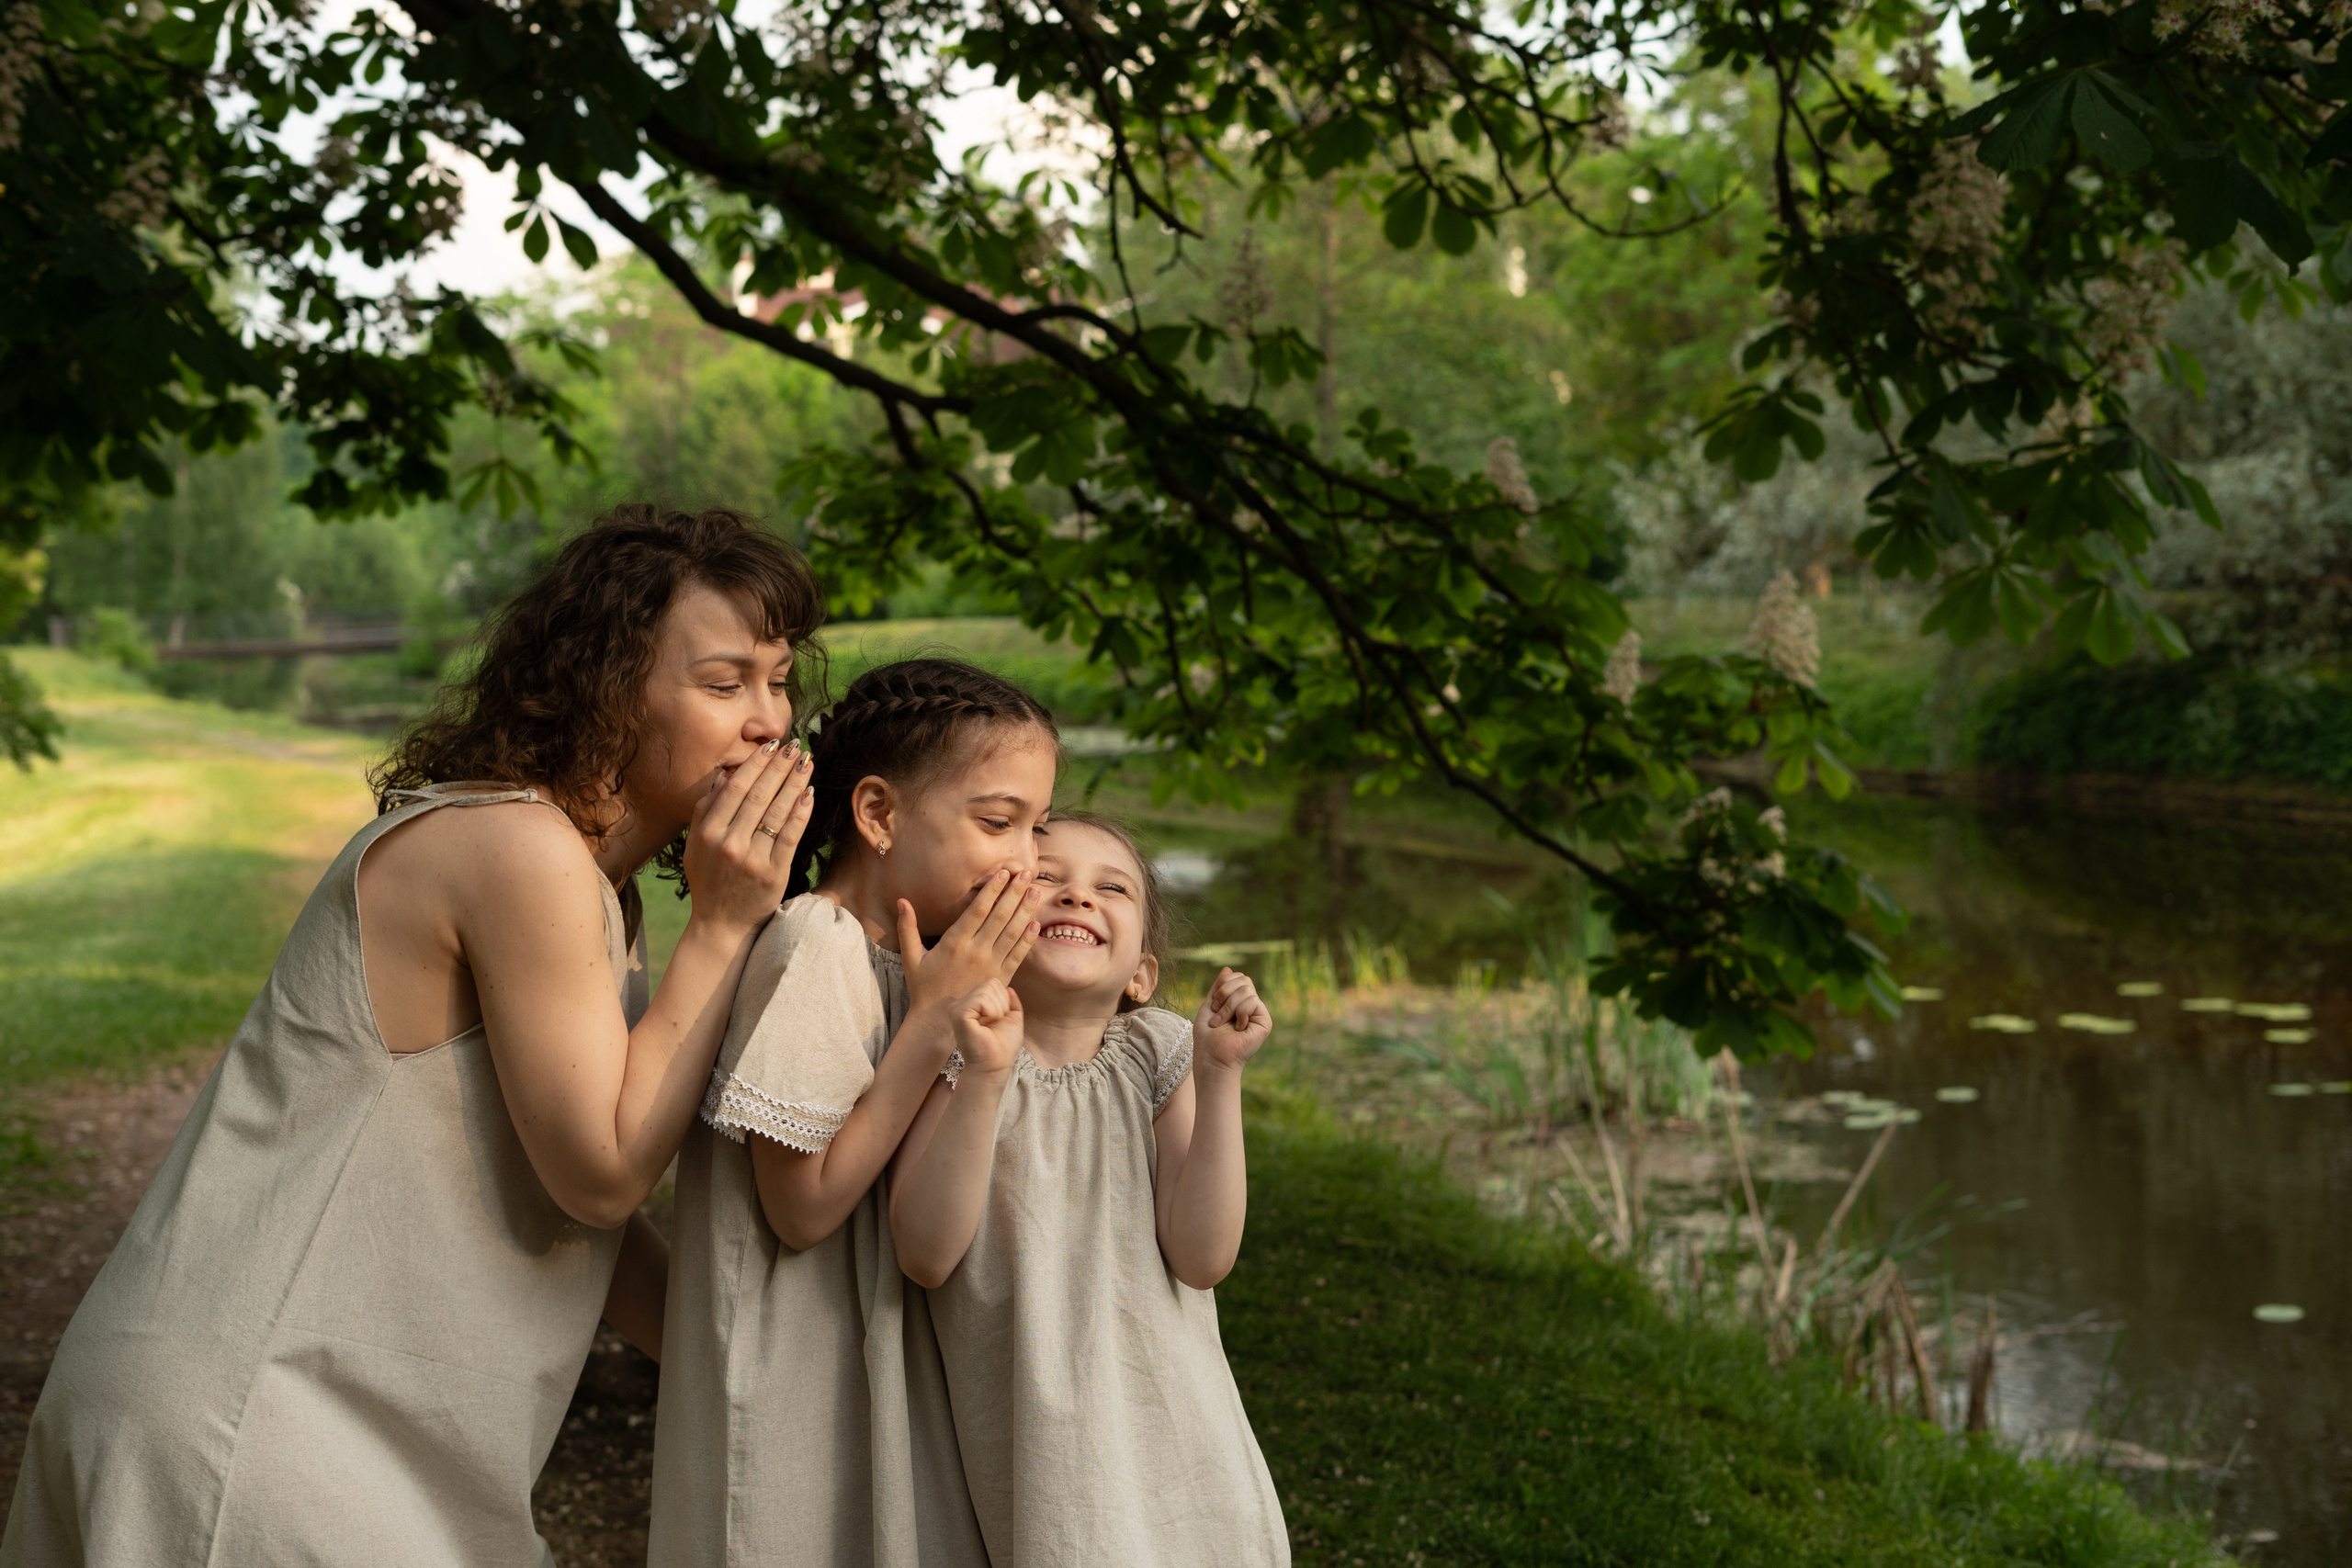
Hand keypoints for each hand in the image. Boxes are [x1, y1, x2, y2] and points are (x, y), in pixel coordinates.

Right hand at [681, 738, 814, 937]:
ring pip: (777, 812)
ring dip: (794, 783)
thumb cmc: (709, 880)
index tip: (771, 746)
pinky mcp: (774, 874)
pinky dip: (800, 814)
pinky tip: (809, 794)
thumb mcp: (695, 845)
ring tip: (807, 763)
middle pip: (759, 796)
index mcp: (709, 833)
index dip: (755, 764)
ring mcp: (753, 859)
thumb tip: (722, 777)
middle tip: (796, 746)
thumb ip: (705, 810)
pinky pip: (790, 837)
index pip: (735, 789)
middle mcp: (729, 844)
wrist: (720, 924)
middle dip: (779, 767)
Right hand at [900, 869, 1043, 1016]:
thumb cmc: (924, 987)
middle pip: (999, 916)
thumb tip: (901, 901)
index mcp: (954, 942)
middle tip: (1026, 873)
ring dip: (1025, 910)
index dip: (993, 890)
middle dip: (1014, 893)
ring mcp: (990, 966)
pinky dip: (1027, 939)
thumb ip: (907, 927)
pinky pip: (1017, 956)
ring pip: (1012, 933)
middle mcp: (975, 951)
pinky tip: (1035, 924)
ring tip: (1035, 891)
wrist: (938, 1021)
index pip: (978, 910)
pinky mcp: (1000, 979)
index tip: (1004, 872)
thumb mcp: (910, 957)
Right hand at [950, 980, 1023, 1075]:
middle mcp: (961, 1003)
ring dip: (997, 1009)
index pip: (993, 983)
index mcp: (972, 1004)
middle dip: (1002, 1004)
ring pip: (987, 989)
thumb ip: (1011, 1002)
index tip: (999, 1019)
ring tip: (991, 1025)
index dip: (1003, 1000)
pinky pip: (981, 999)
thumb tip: (1008, 988)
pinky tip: (986, 1025)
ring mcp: (958, 1008)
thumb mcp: (1013, 1019)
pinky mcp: (958, 1014)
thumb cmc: (1002, 1047)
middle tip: (995, 1024)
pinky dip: (991, 1012)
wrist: (995, 1065)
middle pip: (991, 983)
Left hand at [1193, 967, 1271, 1070]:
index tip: (1213, 1006)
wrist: (1212, 1057)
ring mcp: (1258, 1013)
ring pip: (1247, 989)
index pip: (1236, 976)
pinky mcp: (1265, 1022)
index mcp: (1237, 1001)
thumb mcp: (1209, 1005)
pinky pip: (1252, 1001)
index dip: (1222, 986)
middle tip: (1218, 1014)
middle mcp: (1250, 1005)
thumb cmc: (1207, 1036)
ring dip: (1229, 1007)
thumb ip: (1218, 987)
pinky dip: (1240, 1013)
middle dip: (1224, 994)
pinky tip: (1238, 1029)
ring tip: (1224, 1023)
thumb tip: (1228, 968)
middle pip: (1243, 979)